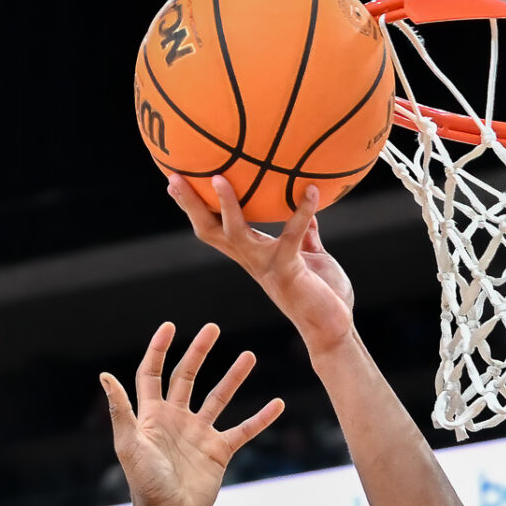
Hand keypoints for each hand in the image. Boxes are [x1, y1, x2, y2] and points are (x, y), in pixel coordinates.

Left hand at [98, 322, 283, 505]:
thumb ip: (120, 409)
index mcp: (152, 415)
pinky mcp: (219, 451)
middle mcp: (176, 419)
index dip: (159, 350)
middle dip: (199, 352)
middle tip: (213, 328)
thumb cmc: (144, 482)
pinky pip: (243, 430)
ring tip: (249, 355)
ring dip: (234, 377)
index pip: (153, 373)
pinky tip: (277, 404)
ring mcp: (199, 434)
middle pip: (188, 376)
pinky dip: (261, 418)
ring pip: (219, 398)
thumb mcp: (129, 443)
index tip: (170, 327)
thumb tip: (103, 375)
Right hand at [169, 175, 357, 355]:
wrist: (332, 329)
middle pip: (209, 230)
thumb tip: (307, 206)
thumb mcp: (310, 257)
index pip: (214, 228)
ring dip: (226, 205)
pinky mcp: (287, 270)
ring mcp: (266, 266)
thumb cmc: (323, 295)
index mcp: (253, 255)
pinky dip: (302, 210)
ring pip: (234, 233)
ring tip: (218, 178)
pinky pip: (292, 234)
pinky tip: (313, 189)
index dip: (194, 206)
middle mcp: (252, 260)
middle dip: (190, 204)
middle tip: (173, 176)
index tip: (176, 180)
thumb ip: (305, 233)